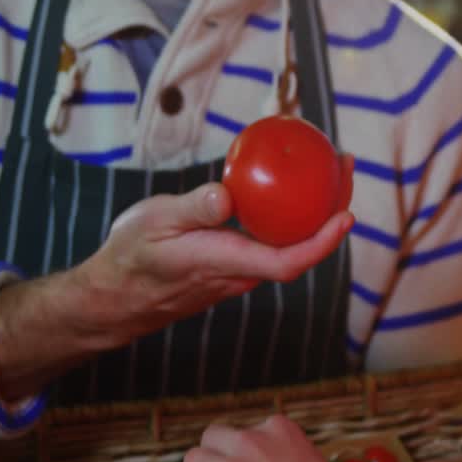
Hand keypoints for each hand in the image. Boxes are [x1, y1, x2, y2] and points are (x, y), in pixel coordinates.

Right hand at [73, 182, 351, 344]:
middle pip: (300, 248)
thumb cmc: (131, 257)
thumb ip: (192, 210)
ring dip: (315, 210)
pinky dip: (290, 214)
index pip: (287, 261)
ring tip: (328, 167)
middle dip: (332, 210)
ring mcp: (239, 272)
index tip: (346, 215)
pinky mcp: (233, 266)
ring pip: (288, 244)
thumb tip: (226, 198)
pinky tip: (289, 186)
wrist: (115, 297)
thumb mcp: (153, 223)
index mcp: (224, 263)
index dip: (322, 242)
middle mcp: (240, 273)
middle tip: (345, 164)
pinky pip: (272, 241)